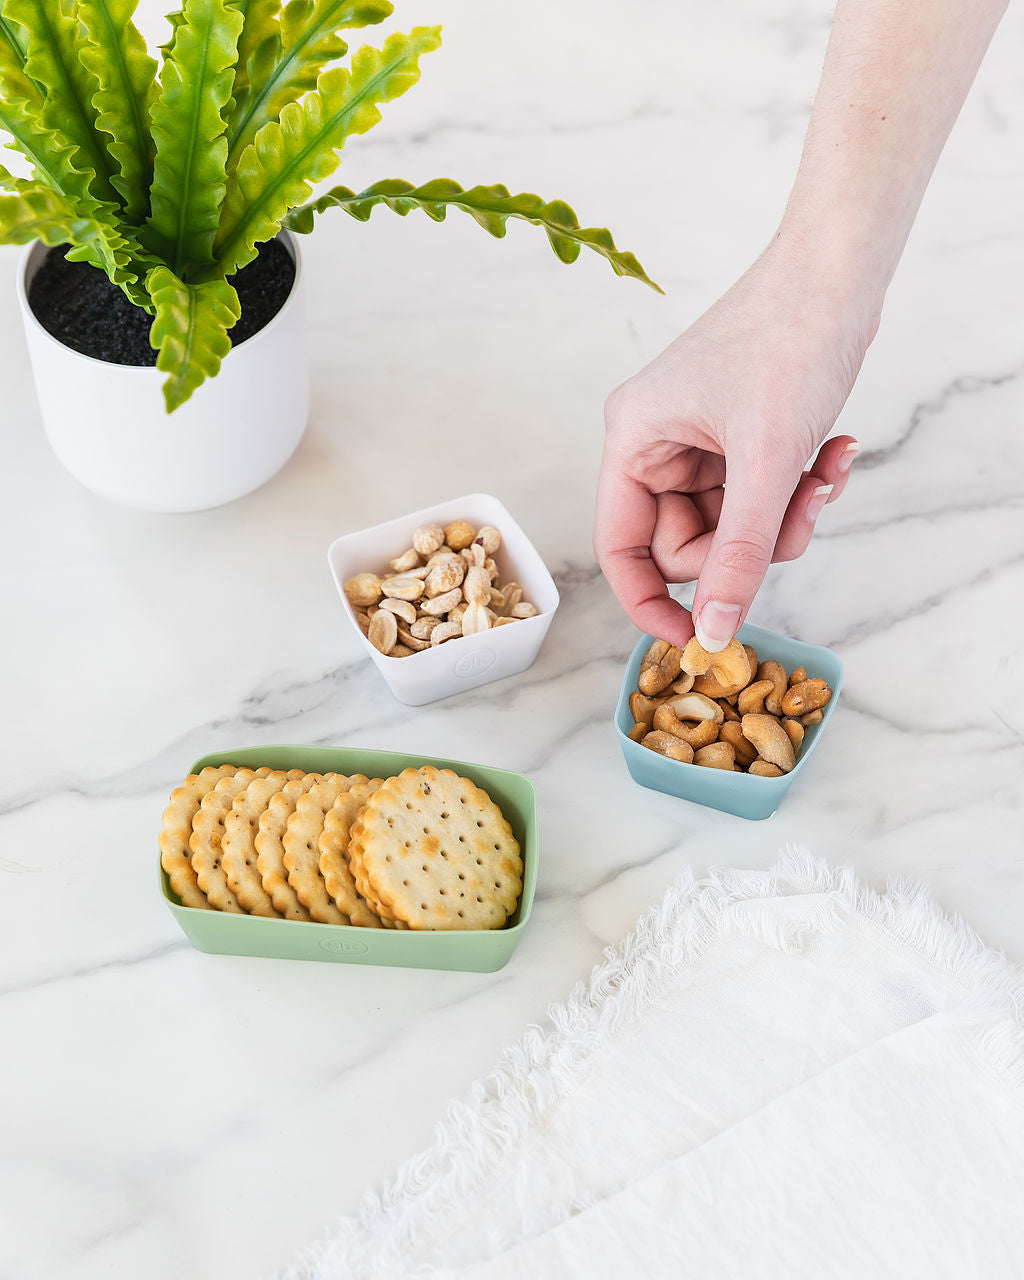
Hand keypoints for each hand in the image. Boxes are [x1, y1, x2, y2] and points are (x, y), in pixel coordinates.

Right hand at [594, 241, 874, 650]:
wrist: (842, 267)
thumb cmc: (790, 337)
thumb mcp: (766, 461)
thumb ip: (739, 555)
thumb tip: (713, 632)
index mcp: (634, 440)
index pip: (621, 546)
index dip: (650, 600)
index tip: (694, 640)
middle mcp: (656, 443)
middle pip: (686, 543)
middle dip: (748, 544)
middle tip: (796, 514)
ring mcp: (698, 441)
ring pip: (730, 526)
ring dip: (784, 518)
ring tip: (825, 475)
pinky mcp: (739, 436)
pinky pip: (758, 497)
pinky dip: (798, 489)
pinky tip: (835, 455)